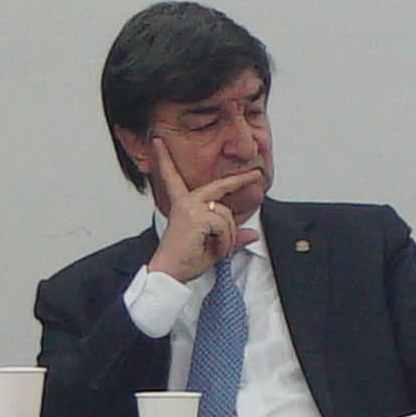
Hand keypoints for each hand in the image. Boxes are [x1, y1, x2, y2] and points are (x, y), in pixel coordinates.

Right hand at [144, 167, 263, 283]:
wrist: (168, 274)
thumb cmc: (183, 260)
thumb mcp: (214, 246)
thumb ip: (232, 237)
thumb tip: (253, 234)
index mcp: (183, 205)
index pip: (174, 179)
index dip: (166, 160)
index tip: (158, 142)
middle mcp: (185, 202)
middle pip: (219, 187)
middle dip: (239, 180)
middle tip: (256, 175)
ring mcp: (190, 208)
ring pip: (226, 215)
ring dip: (228, 236)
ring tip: (218, 250)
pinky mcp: (197, 217)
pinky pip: (224, 225)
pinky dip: (226, 241)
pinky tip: (216, 250)